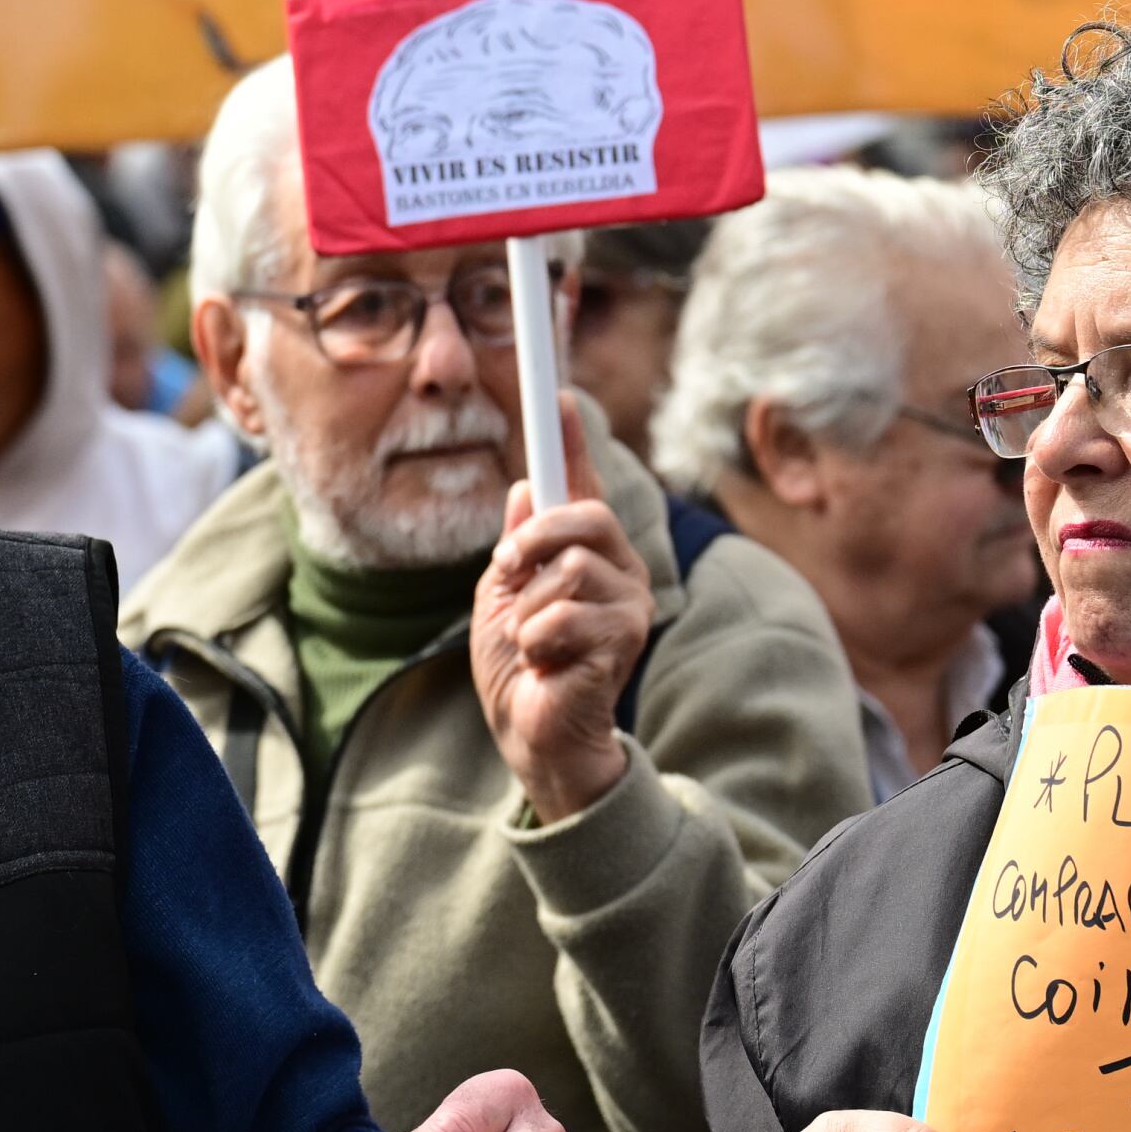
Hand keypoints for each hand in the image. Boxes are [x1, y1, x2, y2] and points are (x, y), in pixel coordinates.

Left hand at [469, 400, 649, 823]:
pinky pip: (561, 615)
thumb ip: (518, 547)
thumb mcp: (501, 595)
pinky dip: (535, 642)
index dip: (571, 441)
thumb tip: (524, 488)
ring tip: (532, 644)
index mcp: (588, 554)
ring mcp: (628, 603)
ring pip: (567, 569)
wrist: (532, 736)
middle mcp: (619, 570)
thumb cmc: (520, 669)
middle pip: (583, 517)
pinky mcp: (625, 638)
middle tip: (508, 574)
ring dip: (527, 611)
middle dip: (532, 543)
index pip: (583, 486)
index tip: (556, 395)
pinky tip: (546, 665)